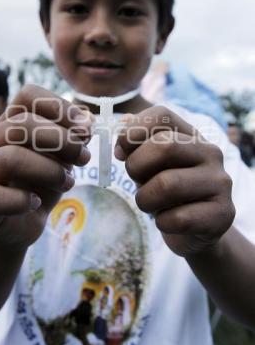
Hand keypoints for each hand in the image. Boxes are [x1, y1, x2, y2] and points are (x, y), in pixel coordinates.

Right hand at [0, 85, 92, 251]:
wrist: (22, 224)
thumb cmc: (42, 184)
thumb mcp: (63, 158)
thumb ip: (74, 139)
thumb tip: (87, 123)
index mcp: (10, 123)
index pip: (28, 96)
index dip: (59, 106)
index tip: (85, 127)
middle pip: (23, 125)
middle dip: (62, 140)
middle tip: (84, 158)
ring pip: (11, 157)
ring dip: (49, 170)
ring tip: (67, 183)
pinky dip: (21, 200)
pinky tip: (35, 202)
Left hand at [115, 106, 234, 256]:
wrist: (193, 229)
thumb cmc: (165, 191)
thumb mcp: (147, 164)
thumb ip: (134, 144)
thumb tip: (123, 123)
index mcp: (190, 135)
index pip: (161, 115)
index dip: (132, 130)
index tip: (121, 152)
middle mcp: (210, 152)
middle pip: (164, 145)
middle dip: (136, 166)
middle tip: (135, 181)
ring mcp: (220, 182)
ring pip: (168, 184)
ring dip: (145, 199)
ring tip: (150, 203)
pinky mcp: (223, 214)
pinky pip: (179, 218)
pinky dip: (163, 223)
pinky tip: (168, 221)